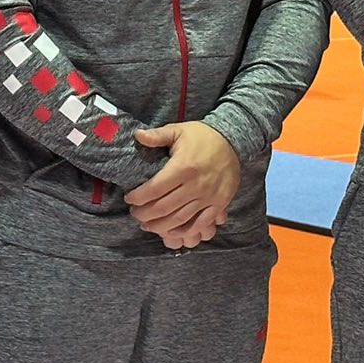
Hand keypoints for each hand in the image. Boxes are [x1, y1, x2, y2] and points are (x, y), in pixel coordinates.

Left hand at [127, 121, 240, 250]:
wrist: (234, 142)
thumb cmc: (202, 136)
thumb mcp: (178, 130)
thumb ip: (157, 135)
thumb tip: (136, 135)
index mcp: (183, 167)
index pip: (155, 189)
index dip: (138, 197)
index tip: (129, 198)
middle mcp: (196, 185)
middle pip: (164, 208)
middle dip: (145, 214)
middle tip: (135, 214)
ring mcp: (208, 197)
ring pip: (180, 219)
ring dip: (160, 226)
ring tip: (147, 225)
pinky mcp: (219, 204)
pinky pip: (200, 223)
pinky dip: (184, 231)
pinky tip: (171, 232)